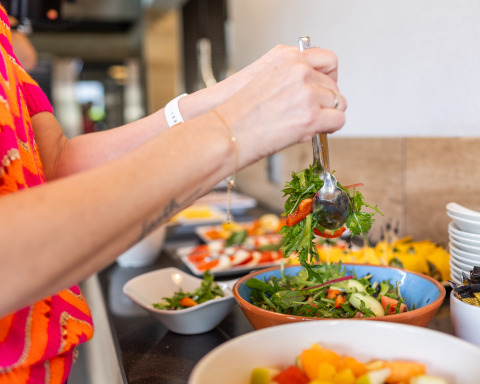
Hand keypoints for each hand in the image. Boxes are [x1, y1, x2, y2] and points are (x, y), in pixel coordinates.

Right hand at [214, 44, 345, 166]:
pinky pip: (338, 120)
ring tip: (310, 124)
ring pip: (339, 103)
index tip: (325, 88)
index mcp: (288, 57)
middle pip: (334, 86)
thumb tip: (311, 85)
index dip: (330, 77)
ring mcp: (307, 93)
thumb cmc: (239, 111)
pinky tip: (315, 131)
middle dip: (326, 101)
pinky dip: (330, 128)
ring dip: (328, 115)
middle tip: (314, 113)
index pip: (328, 60)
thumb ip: (290, 75)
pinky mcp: (311, 116)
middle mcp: (300, 71)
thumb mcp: (264, 77)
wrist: (227, 131)